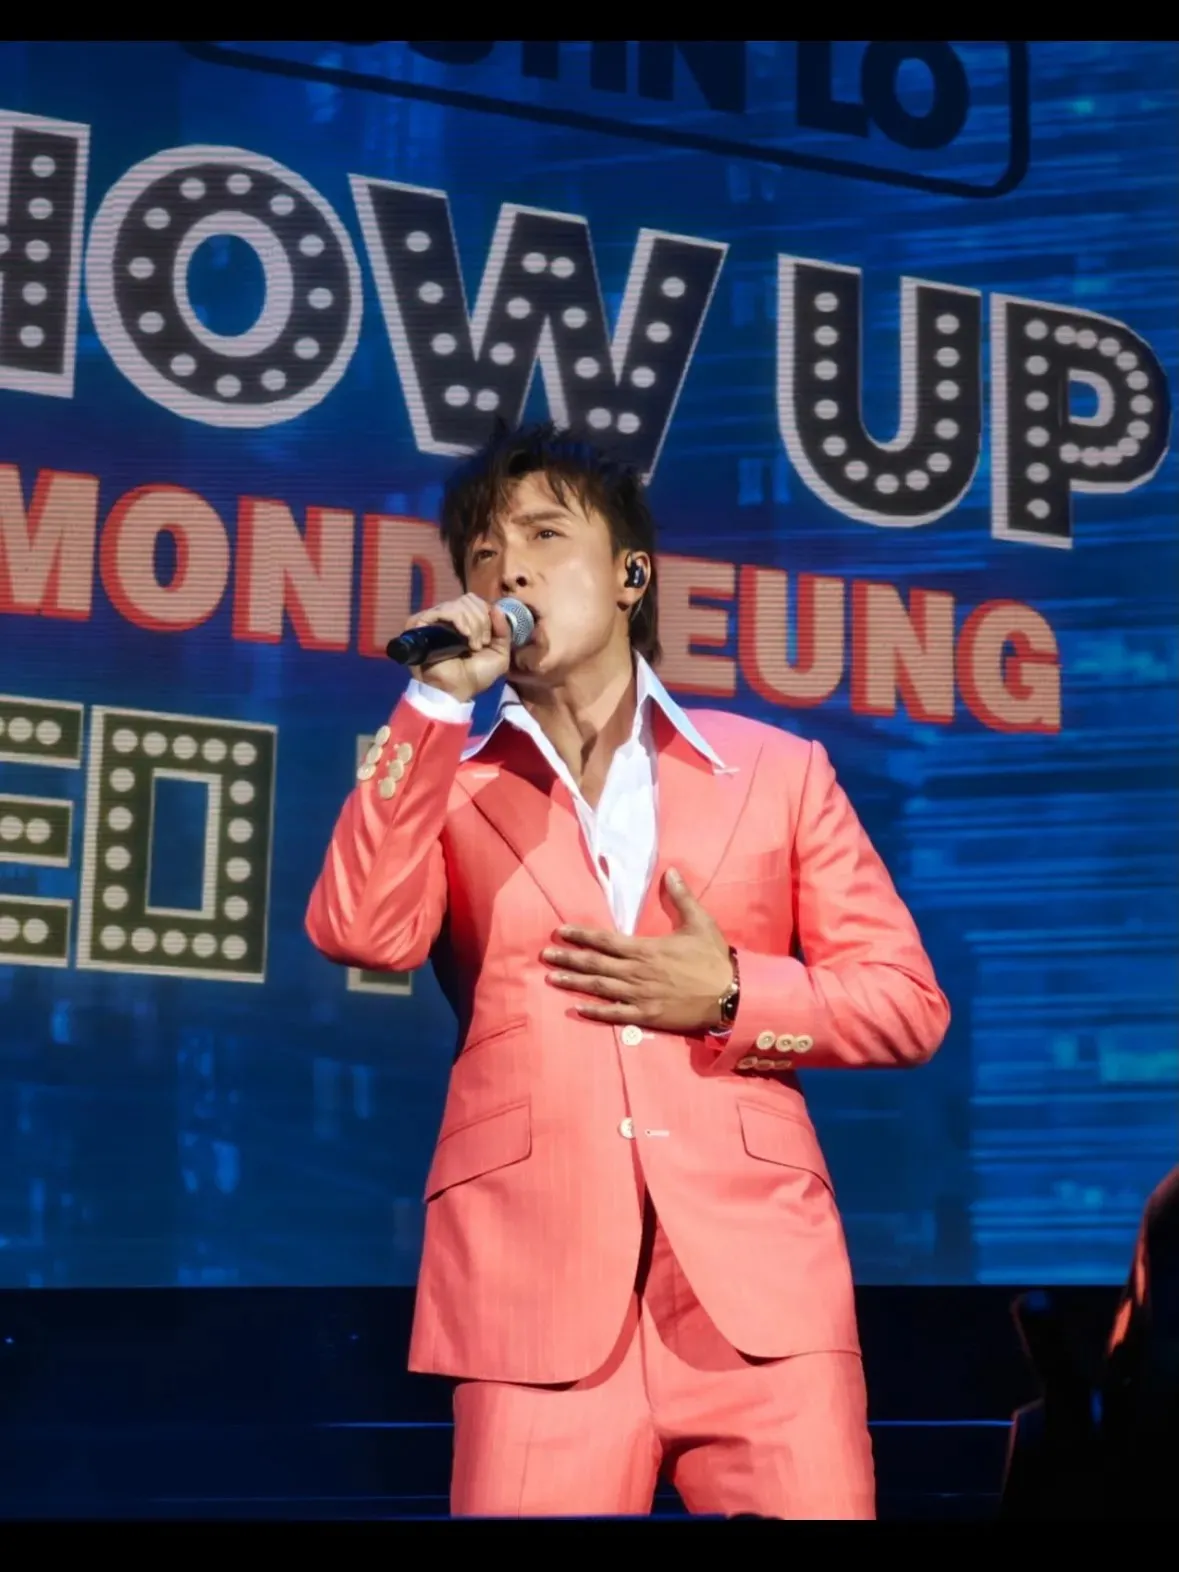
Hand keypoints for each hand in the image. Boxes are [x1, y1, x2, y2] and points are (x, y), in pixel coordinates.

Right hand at [404, 594, 511, 703]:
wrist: (456, 690)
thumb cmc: (475, 676)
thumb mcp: (500, 654)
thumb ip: (503, 630)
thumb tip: (497, 608)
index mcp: (464, 622)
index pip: (475, 601)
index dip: (486, 614)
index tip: (488, 639)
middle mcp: (448, 618)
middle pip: (468, 599)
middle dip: (481, 621)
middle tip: (480, 644)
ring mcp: (434, 620)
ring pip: (458, 604)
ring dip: (473, 624)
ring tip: (472, 646)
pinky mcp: (422, 624)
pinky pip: (445, 610)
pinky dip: (460, 620)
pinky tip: (465, 636)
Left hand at [542, 869, 733, 1032]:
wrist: (731, 995)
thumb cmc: (714, 958)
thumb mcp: (700, 922)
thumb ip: (681, 897)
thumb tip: (670, 871)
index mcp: (645, 949)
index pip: (605, 940)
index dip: (581, 935)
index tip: (560, 931)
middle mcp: (637, 972)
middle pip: (595, 964)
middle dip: (568, 958)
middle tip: (545, 955)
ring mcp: (640, 995)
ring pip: (600, 988)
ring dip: (574, 982)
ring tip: (552, 978)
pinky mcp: (647, 1016)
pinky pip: (615, 1014)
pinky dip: (595, 1012)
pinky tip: (577, 1008)